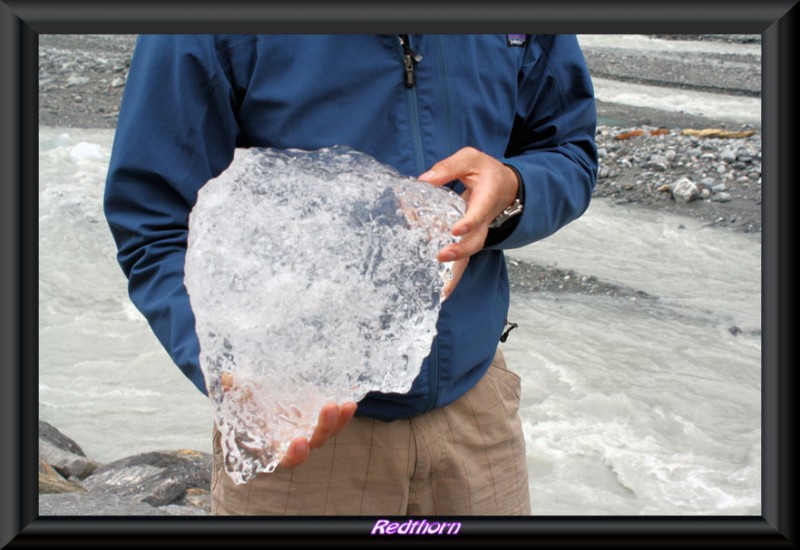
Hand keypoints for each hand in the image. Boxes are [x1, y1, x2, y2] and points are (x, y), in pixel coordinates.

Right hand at [220, 372, 356, 468]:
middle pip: (316, 442)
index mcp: (276, 443)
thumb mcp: (240, 394)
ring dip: (340, 420)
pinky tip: (353, 394)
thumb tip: (227, 378)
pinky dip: (346, 409)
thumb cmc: (248, 399)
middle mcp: (297, 439)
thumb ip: (234, 389)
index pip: (288, 458)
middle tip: (328, 408)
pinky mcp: (325, 414)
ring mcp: (313, 427)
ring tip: (346, 404)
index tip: (299, 441)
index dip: (295, 454)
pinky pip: (339, 416)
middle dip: (324, 428)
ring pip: (331, 431)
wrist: (262, 392)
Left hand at [418, 147, 519, 297]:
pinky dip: (451, 277)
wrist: (505, 187)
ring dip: (454, 274)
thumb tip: (423, 180)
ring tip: (440, 292)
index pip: (479, 212)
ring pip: (468, 256)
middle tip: (441, 256)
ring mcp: (476, 233)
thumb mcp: (470, 159)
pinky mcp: (468, 241)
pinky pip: (461, 260)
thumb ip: (448, 167)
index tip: (456, 230)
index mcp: (486, 198)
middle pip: (475, 241)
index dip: (469, 222)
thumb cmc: (486, 172)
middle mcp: (483, 221)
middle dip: (460, 251)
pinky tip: (439, 293)